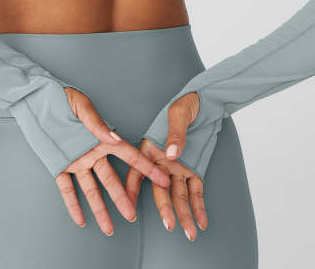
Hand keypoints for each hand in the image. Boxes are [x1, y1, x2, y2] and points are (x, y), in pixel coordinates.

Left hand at [55, 87, 170, 235]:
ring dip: (100, 209)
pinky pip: (67, 189)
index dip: (145, 167)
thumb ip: (97, 123)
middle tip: (131, 214)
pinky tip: (80, 219)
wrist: (35, 100)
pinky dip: (72, 205)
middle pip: (111, 179)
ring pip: (91, 189)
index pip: (128, 154)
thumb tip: (114, 138)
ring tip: (109, 228)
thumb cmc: (61, 97)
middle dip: (122, 198)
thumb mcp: (81, 106)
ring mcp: (77, 161)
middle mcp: (92, 152)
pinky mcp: (59, 165)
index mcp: (101, 137)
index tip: (161, 179)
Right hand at [125, 92, 205, 240]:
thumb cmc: (186, 103)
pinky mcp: (194, 169)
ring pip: (179, 196)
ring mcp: (178, 168)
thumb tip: (171, 153)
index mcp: (151, 147)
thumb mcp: (178, 113)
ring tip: (190, 233)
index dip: (133, 189)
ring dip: (184, 214)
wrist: (206, 102)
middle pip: (161, 190)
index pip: (138, 171)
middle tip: (169, 225)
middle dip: (165, 209)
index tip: (129, 205)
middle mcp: (162, 162)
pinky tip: (201, 222)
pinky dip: (199, 207)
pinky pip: (196, 192)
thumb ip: (174, 133)